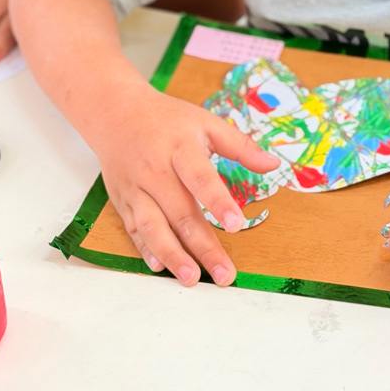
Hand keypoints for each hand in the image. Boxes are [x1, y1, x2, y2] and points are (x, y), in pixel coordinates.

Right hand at [96, 85, 279, 286]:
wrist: (116, 113)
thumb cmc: (168, 119)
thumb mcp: (206, 122)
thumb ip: (240, 145)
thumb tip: (273, 164)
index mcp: (180, 148)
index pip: (201, 178)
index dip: (218, 202)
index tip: (237, 224)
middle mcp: (155, 170)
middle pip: (180, 212)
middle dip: (203, 246)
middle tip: (224, 274)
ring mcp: (136, 188)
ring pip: (153, 226)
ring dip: (173, 255)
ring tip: (192, 278)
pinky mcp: (123, 200)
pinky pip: (133, 229)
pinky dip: (145, 250)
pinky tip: (160, 267)